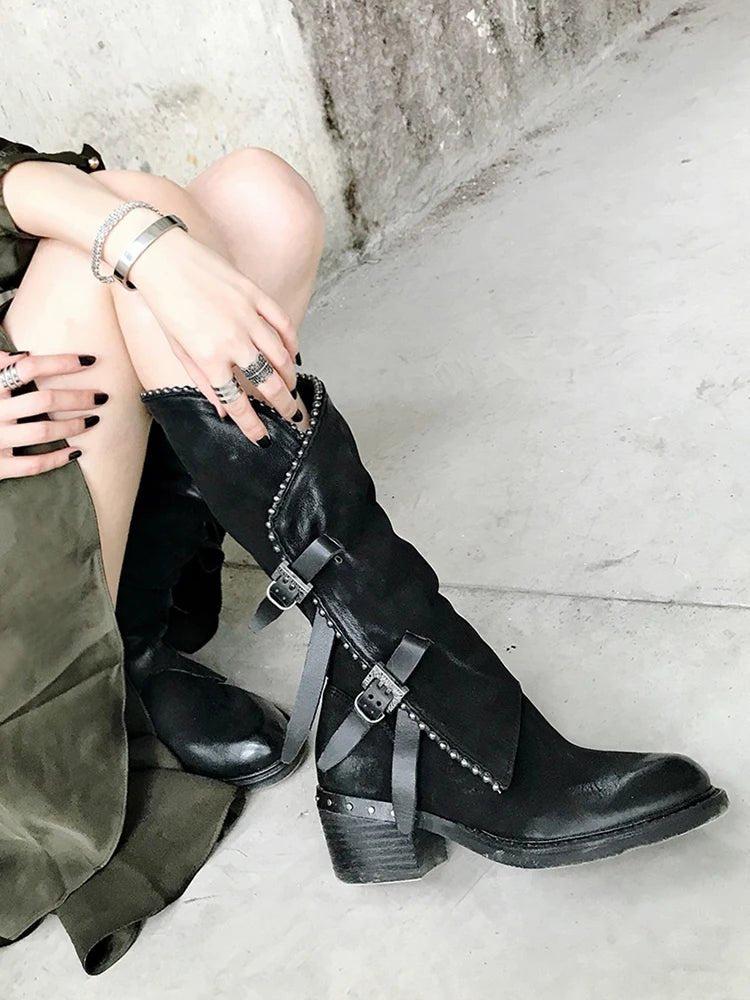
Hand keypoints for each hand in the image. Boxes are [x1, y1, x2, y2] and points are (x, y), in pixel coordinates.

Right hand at [0, 351, 105, 479]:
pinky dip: (57, 459)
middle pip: (44, 400)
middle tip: (102, 396)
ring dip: (73, 426)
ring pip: (43, 432)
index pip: (29, 368)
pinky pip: (33, 464)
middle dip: (78, 397)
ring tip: (93, 420)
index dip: (62, 363)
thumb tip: (22, 355)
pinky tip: (76, 453)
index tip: (89, 361)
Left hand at [129, 229, 300, 442]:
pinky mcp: (255, 295)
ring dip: (290, 378)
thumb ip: (202, 380)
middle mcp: (232, 341)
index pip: (237, 402)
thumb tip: (222, 408)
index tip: (262, 438)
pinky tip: (293, 356)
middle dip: (283, 406)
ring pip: (281, 357)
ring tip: (291, 388)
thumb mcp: (177, 348)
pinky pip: (283, 325)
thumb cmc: (164, 304)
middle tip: (290, 417)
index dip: (252, 425)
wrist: (161, 258)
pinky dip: (292, 344)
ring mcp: (247, 317)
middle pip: (268, 384)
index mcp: (208, 358)